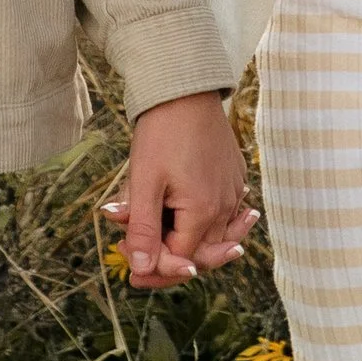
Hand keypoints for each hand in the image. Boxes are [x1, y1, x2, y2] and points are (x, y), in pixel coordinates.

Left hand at [104, 92, 254, 289]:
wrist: (186, 91)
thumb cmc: (161, 134)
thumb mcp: (145, 183)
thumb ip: (144, 229)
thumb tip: (142, 269)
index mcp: (203, 212)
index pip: (180, 260)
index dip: (153, 267)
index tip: (127, 267)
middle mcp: (225, 207)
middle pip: (201, 254)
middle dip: (170, 262)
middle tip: (139, 266)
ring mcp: (233, 192)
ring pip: (216, 237)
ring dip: (193, 248)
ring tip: (175, 262)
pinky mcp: (235, 178)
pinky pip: (227, 215)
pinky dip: (213, 228)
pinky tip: (205, 229)